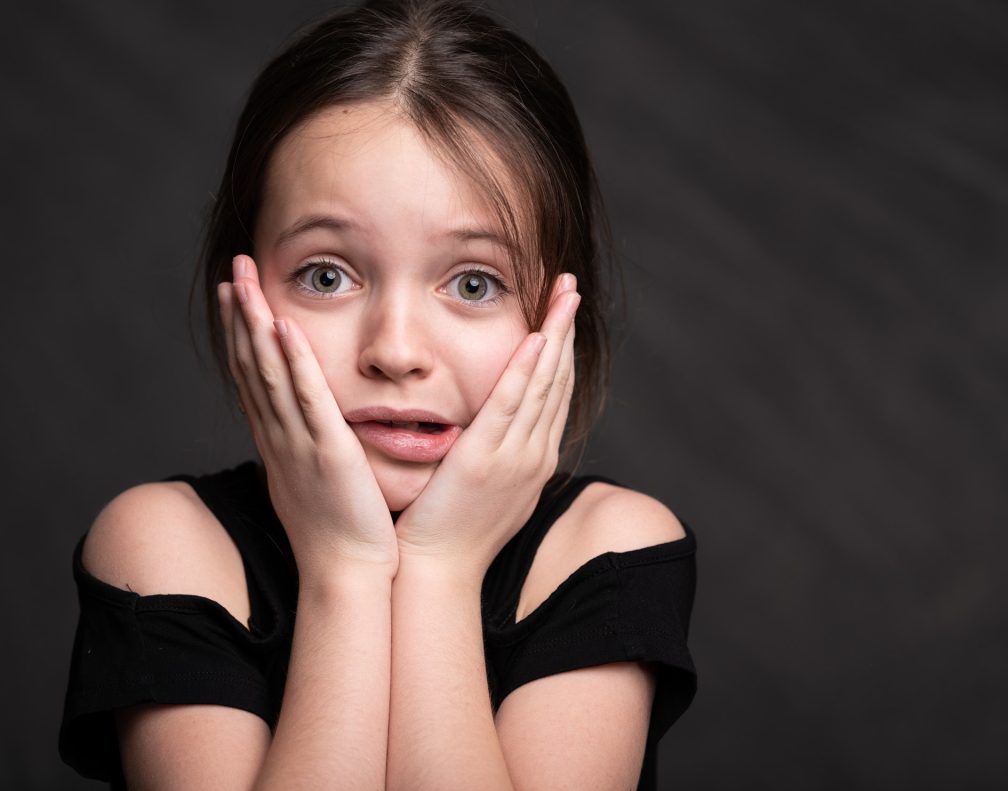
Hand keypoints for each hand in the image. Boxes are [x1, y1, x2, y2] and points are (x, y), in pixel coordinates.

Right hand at [219, 254, 397, 580]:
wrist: (344, 573)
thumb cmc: (336, 531)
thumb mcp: (313, 480)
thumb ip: (308, 447)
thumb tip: (307, 429)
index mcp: (277, 441)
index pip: (252, 376)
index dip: (240, 332)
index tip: (234, 293)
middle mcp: (279, 436)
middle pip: (251, 364)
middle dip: (240, 313)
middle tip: (234, 267)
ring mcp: (298, 442)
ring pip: (270, 372)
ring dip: (255, 322)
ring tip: (245, 278)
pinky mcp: (327, 452)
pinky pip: (307, 398)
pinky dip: (293, 360)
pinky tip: (283, 325)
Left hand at [393, 273, 579, 577]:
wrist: (436, 570)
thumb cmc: (449, 529)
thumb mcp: (484, 486)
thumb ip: (494, 452)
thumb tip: (492, 427)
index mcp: (534, 458)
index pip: (555, 391)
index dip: (561, 347)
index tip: (561, 311)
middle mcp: (535, 454)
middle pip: (559, 379)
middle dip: (567, 328)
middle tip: (571, 285)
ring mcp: (516, 456)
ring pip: (544, 383)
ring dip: (555, 334)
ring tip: (563, 292)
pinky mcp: (486, 458)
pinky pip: (512, 404)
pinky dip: (528, 368)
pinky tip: (537, 336)